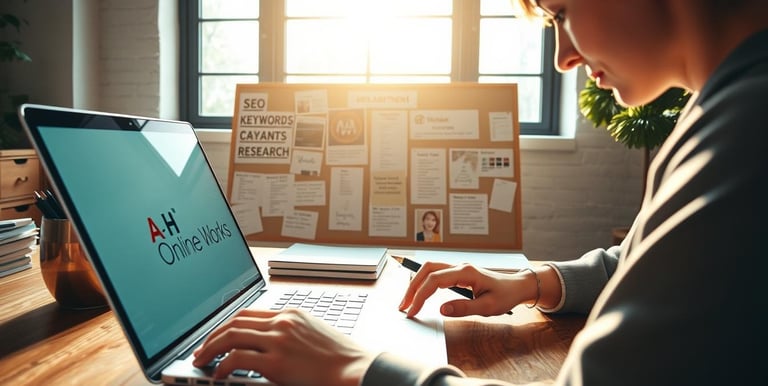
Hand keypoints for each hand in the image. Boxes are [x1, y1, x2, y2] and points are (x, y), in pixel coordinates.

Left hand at [192, 308, 376, 385]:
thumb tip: (267, 345)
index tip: (216, 336)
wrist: (356, 370)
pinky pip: (238, 360)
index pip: (248, 314)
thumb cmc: (341, 358)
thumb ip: (290, 333)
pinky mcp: (276, 362)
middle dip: (212, 336)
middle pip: (234, 322)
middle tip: (201, 351)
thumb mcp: (314, 334)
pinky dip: (223, 367)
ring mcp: (279, 340)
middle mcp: (283, 322)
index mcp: (291, 314)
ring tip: (202, 362)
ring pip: (231, 337)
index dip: (227, 325)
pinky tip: (219, 375)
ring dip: (210, 349)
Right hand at [399, 261, 535, 317]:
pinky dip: (423, 283)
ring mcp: (457, 268)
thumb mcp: (487, 307)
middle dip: (412, 287)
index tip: (412, 310)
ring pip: (429, 269)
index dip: (420, 295)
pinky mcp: (457, 273)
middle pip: (426, 270)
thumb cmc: (505, 295)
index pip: (434, 280)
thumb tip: (442, 309)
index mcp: (465, 272)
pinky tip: (420, 294)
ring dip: (416, 284)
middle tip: (404, 306)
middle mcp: (459, 266)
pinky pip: (435, 273)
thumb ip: (464, 308)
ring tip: (408, 301)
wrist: (516, 287)